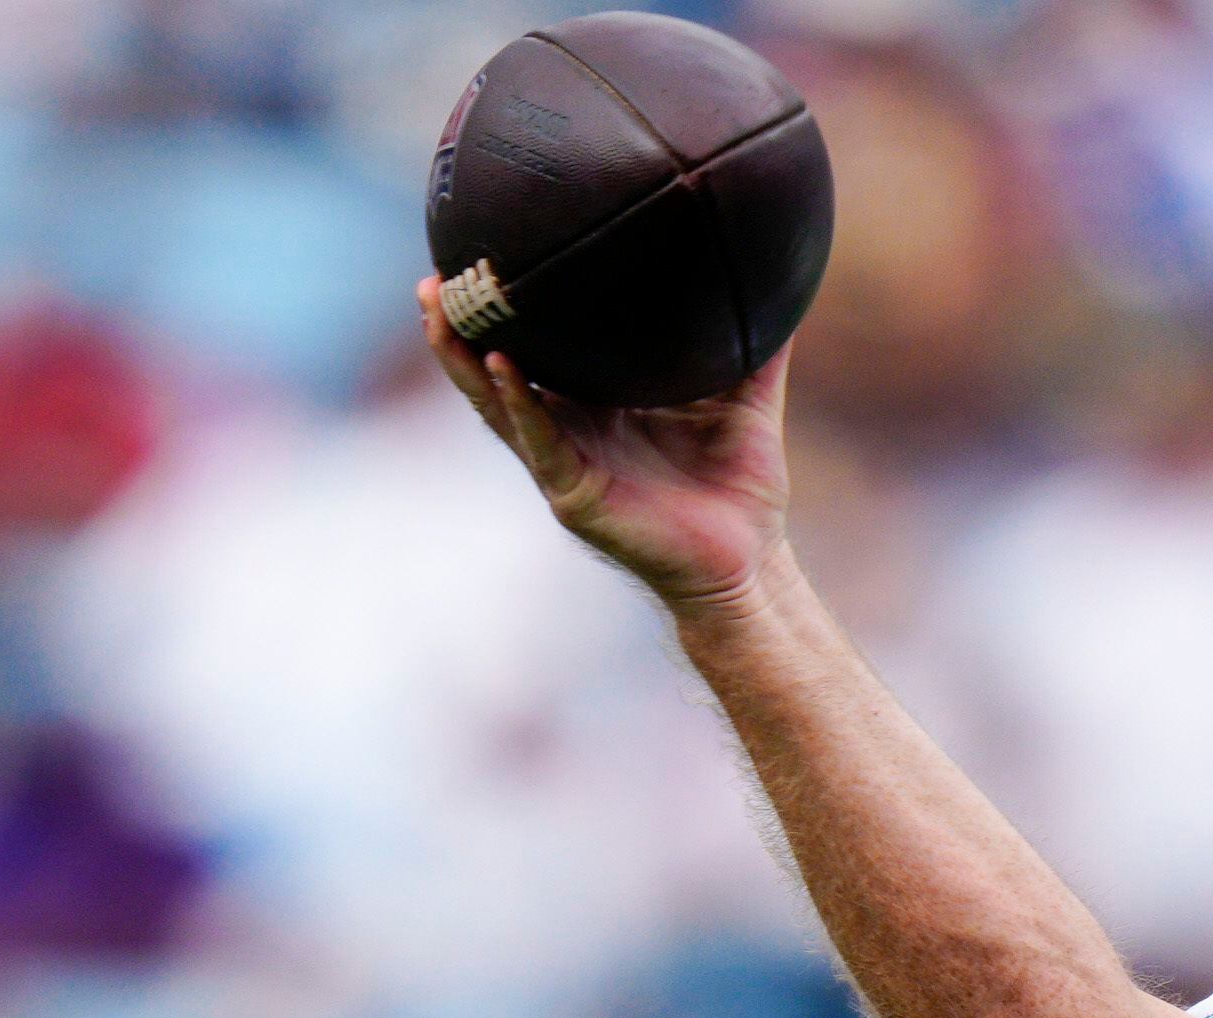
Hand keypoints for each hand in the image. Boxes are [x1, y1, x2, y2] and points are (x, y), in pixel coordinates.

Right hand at [421, 277, 788, 615]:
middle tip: (431, 281)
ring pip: (498, 406)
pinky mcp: (576, 495)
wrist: (751, 563)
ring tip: (441, 311)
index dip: (507, 315)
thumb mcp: (749, 398)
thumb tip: (781, 272)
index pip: (537, 353)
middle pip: (495, 374)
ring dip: (465, 361)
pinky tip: (503, 367)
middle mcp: (569, 432)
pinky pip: (540, 442)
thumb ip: (757, 342)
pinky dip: (519, 404)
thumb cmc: (741, 488)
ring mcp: (565, 464)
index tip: (481, 259)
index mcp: (596, 407)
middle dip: (458, 331)